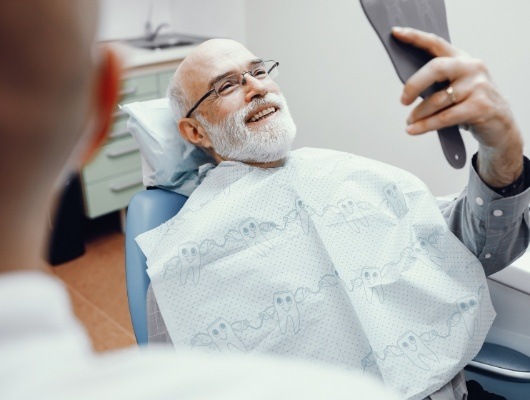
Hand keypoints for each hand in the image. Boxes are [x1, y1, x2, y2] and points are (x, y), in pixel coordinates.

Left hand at [392, 26, 522, 186]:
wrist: (501, 123)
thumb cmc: (472, 103)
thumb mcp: (457, 86)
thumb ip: (438, 81)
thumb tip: (407, 88)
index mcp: (462, 59)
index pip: (436, 43)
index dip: (415, 37)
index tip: (396, 34)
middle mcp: (471, 68)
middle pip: (436, 68)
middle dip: (414, 84)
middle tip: (403, 100)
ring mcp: (478, 86)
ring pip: (438, 99)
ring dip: (419, 113)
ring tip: (410, 122)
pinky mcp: (480, 107)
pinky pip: (444, 117)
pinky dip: (425, 125)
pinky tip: (413, 130)